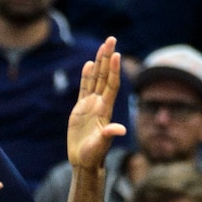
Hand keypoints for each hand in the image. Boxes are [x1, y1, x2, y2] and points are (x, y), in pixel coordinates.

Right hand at [66, 37, 124, 169]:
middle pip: (105, 76)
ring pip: (95, 79)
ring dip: (99, 63)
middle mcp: (100, 104)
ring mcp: (91, 106)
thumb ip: (109, 135)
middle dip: (107, 58)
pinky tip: (88, 65)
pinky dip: (86, 76)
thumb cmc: (94, 156)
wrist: (85, 162)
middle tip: (111, 39)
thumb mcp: (101, 145)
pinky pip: (84, 89)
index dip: (113, 70)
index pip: (111, 85)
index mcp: (105, 110)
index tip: (116, 54)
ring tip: (103, 46)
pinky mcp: (80, 110)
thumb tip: (121, 130)